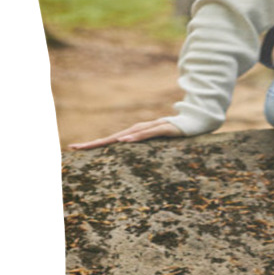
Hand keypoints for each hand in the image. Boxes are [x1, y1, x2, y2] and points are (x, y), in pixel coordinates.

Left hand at [68, 118, 182, 149]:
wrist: (196, 121)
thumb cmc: (177, 133)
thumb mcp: (160, 145)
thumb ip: (148, 147)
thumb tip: (135, 154)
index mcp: (137, 134)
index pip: (113, 140)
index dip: (95, 144)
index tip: (76, 149)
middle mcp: (140, 129)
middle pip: (114, 136)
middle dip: (95, 143)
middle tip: (76, 148)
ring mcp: (151, 128)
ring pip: (128, 134)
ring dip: (111, 140)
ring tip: (95, 146)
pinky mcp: (164, 129)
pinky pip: (147, 134)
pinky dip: (135, 137)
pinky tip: (125, 141)